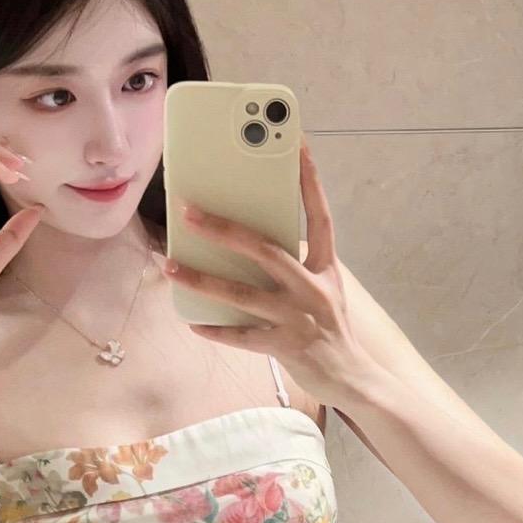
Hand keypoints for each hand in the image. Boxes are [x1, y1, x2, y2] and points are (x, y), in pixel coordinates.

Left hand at [164, 136, 371, 408]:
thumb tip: (247, 238)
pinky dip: (216, 331)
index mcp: (326, 267)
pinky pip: (241, 337)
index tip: (296, 144)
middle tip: (188, 212)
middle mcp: (313, 288)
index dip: (309, 180)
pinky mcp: (285, 346)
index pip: (319, 216)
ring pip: (241, 295)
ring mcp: (298, 318)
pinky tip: (193, 324)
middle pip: (265, 251)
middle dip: (224, 230)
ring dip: (202, 280)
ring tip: (170, 266)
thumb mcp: (323, 288)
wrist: (353, 378)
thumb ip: (295, 263)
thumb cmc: (329, 326)